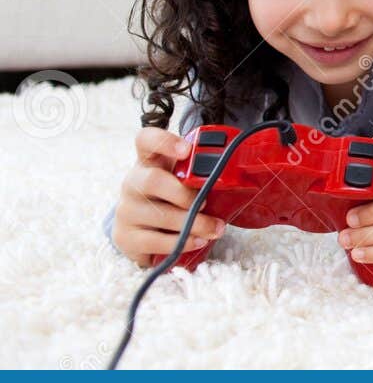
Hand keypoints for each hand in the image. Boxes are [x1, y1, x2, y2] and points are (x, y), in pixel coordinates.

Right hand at [111, 127, 226, 265]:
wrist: (144, 232)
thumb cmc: (172, 200)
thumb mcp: (184, 182)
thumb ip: (201, 175)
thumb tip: (237, 177)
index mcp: (150, 162)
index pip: (146, 140)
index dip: (164, 141)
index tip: (187, 150)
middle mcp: (133, 182)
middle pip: (152, 180)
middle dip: (184, 194)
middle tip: (207, 203)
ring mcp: (126, 210)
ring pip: (157, 214)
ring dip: (192, 223)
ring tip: (215, 229)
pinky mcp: (125, 237)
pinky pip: (154, 241)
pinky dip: (181, 242)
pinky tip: (198, 241)